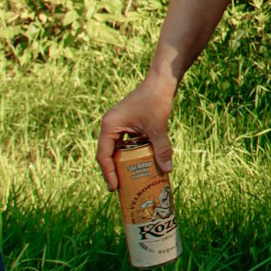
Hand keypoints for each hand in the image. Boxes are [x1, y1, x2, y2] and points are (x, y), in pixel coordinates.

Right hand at [96, 77, 174, 191]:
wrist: (161, 82)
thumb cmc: (155, 101)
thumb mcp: (157, 128)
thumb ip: (161, 149)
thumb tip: (167, 170)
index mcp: (109, 126)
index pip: (103, 155)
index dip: (108, 173)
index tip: (114, 188)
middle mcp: (111, 125)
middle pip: (109, 154)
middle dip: (115, 171)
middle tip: (121, 188)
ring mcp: (119, 124)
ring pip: (118, 149)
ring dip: (125, 163)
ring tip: (131, 179)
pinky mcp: (129, 123)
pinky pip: (127, 143)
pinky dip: (133, 153)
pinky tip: (143, 163)